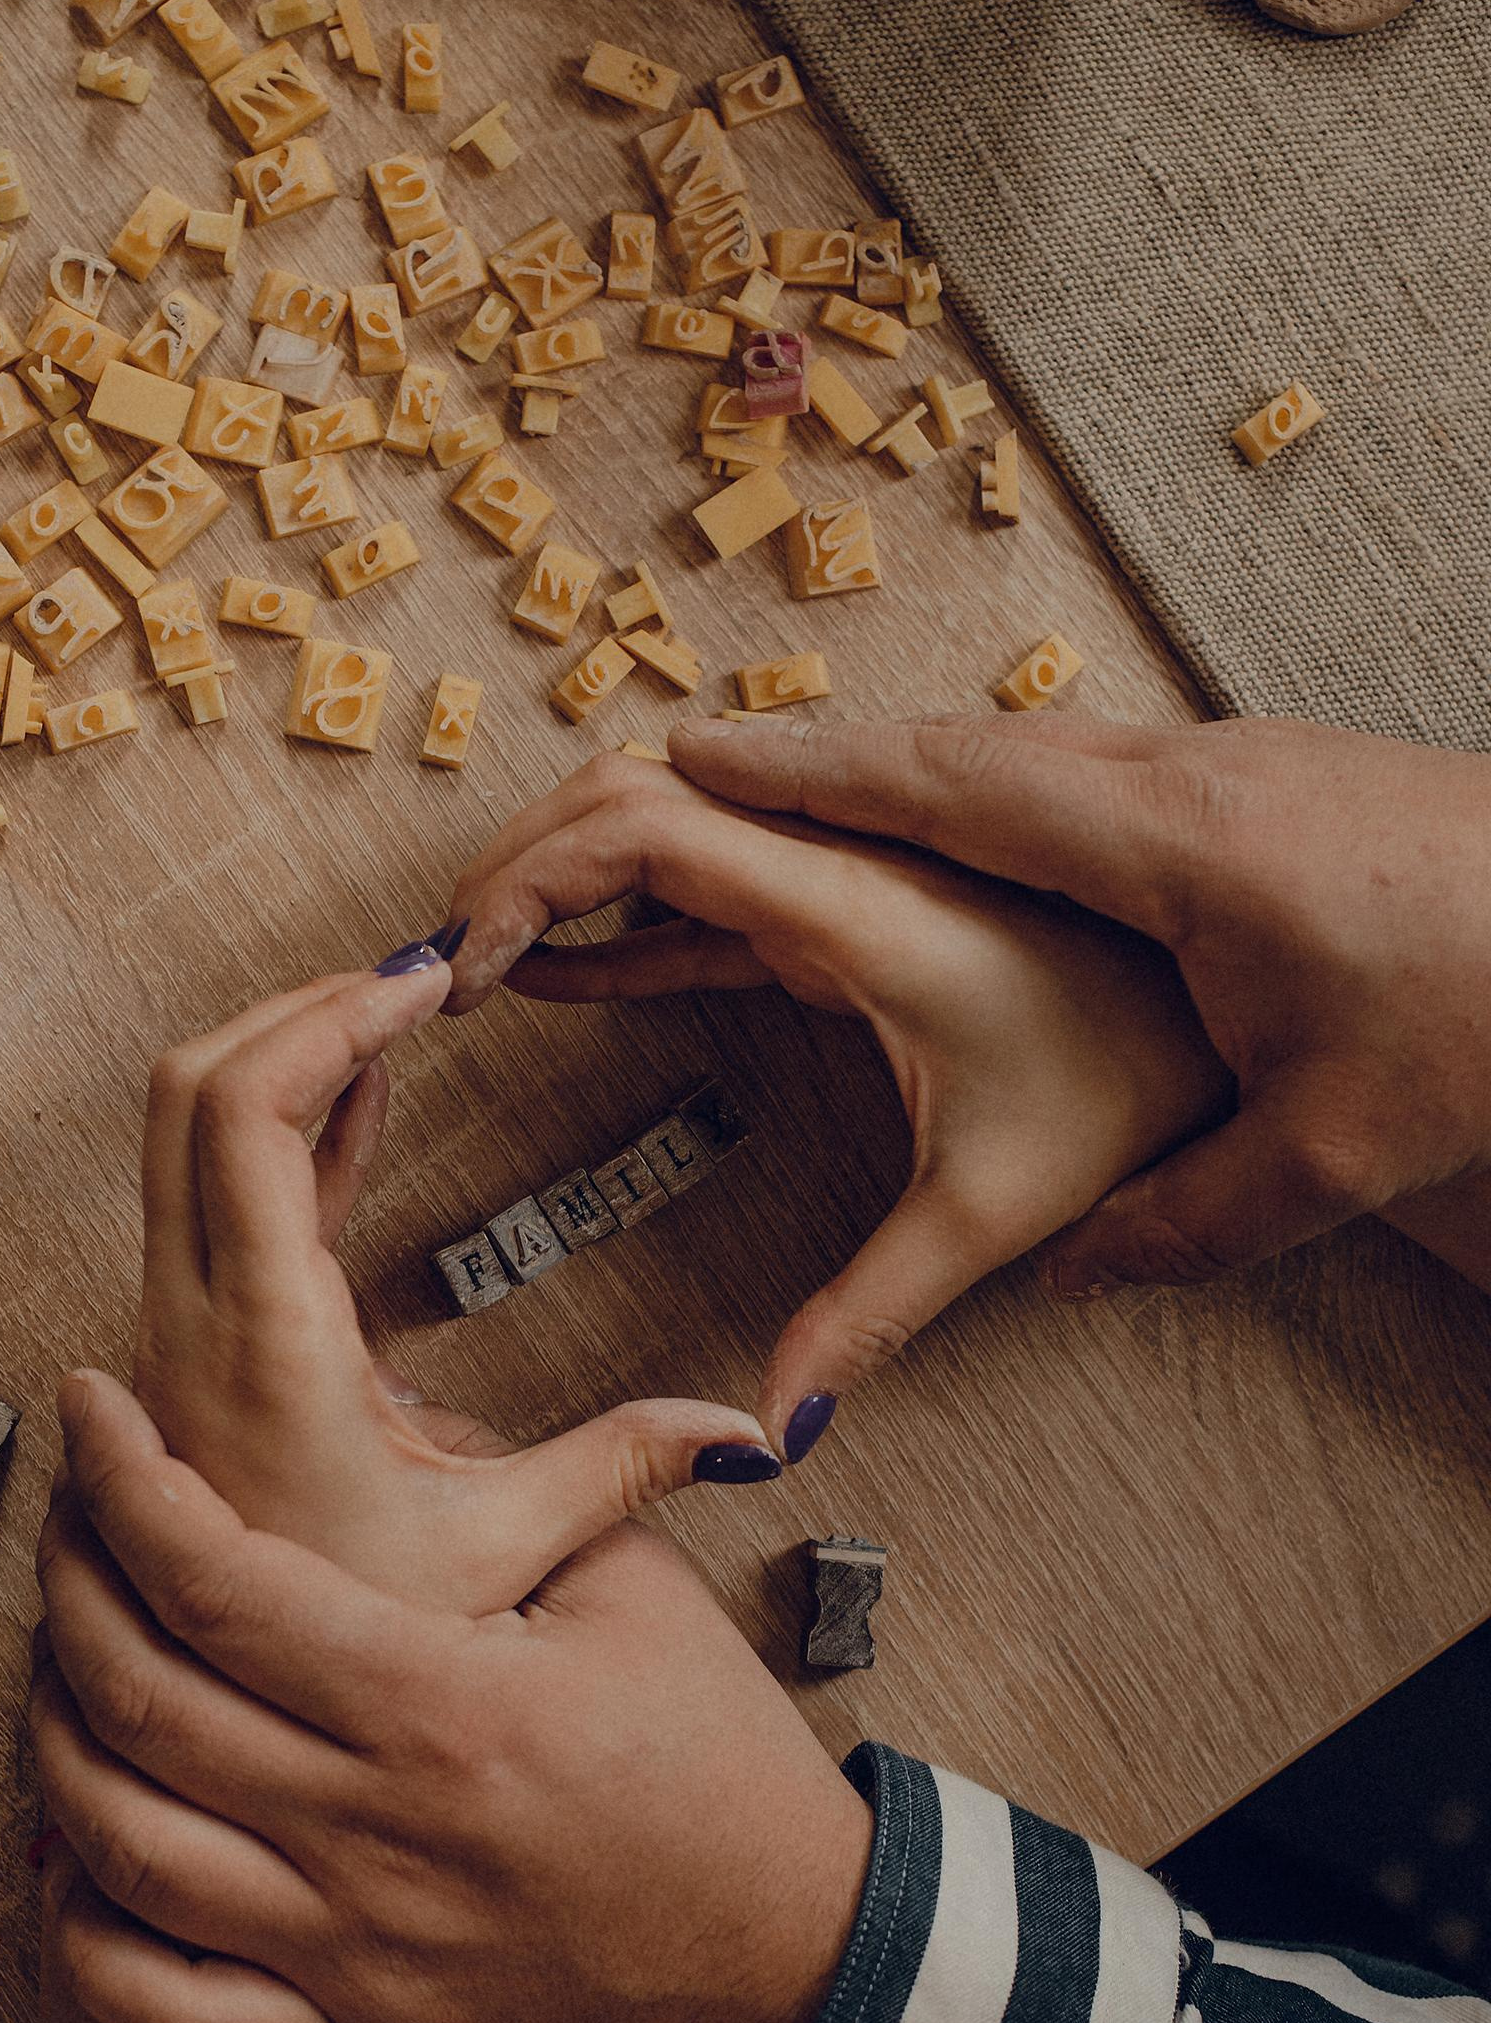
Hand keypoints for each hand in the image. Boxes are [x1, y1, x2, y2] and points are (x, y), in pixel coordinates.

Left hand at [33, 1371, 870, 2022]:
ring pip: (125, 1853)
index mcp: (445, 1707)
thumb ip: (510, 1493)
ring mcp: (357, 1951)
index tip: (91, 1416)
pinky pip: (172, 2016)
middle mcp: (378, 1833)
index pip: (221, 1583)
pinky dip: (91, 1944)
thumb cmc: (720, 1770)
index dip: (127, 1485)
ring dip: (55, 1746)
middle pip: (144, 1703)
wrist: (786, 1965)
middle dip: (69, 1586)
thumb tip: (382, 1415)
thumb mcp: (635, 1593)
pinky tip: (75, 1864)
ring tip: (58, 1666)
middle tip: (62, 1517)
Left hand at [130, 956, 780, 1614]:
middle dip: (298, 1010)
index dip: (326, 1019)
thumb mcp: (511, 1553)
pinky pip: (215, 1196)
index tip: (423, 983)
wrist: (247, 1730)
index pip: (244, 1117)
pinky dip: (280, 1125)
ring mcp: (180, 1338)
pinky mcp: (194, 1353)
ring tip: (395, 1021)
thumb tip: (750, 1434)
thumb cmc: (371, 1649)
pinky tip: (358, 1097)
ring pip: (183, 1137)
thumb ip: (623, 1471)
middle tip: (413, 981)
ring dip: (280, 1059)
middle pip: (189, 1095)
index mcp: (264, 1349)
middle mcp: (192, 1330)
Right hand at [439, 750, 1229, 1448]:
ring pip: (698, 827)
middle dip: (532, 858)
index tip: (461, 951)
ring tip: (479, 967)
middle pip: (664, 792)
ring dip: (581, 886)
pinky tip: (575, 971)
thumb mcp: (1018, 1206)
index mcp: (880, 898)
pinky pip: (742, 887)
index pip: (672, 823)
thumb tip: (774, 1421)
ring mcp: (883, 867)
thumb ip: (885, 1308)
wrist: (1351, 970)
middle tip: (439, 961)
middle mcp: (874, 853)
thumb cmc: (1172, 1073)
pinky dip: (646, 921)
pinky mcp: (895, 902)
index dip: (543, 868)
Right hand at [666, 711, 1490, 1297]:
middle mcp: (1193, 777)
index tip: (693, 750)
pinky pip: (1090, 770)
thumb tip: (1077, 1279)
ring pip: (1030, 748)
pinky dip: (995, 788)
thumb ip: (1176, 1230)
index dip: (810, 771)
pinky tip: (976, 822)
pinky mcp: (1272, 786)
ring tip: (804, 787)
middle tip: (696, 756)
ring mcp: (1235, 767)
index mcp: (1177, 845)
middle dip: (825, 753)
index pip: (952, 783)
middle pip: (969, 743)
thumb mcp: (1328, 1157)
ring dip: (910, 766)